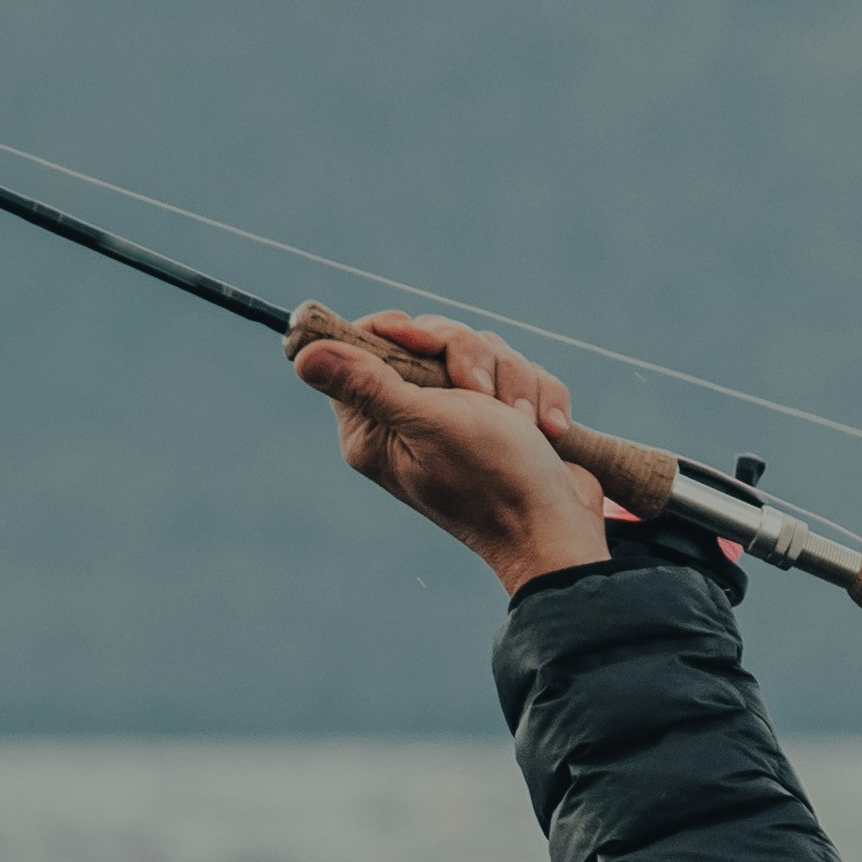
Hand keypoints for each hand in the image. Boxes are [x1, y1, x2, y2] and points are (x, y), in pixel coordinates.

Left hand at [291, 310, 613, 597]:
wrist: (558, 529)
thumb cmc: (492, 480)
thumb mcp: (427, 423)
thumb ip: (368, 385)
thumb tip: (303, 356)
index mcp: (376, 427)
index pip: (365, 349)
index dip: (396, 332)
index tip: (423, 339)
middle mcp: (412, 420)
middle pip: (430, 338)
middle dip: (470, 357)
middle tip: (481, 394)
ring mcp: (460, 419)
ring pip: (482, 352)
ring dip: (513, 382)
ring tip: (522, 425)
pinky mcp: (501, 419)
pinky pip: (517, 374)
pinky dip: (539, 398)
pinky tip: (547, 432)